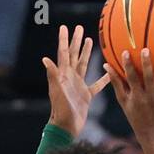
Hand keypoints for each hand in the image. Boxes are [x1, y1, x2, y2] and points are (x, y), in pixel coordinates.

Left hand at [44, 24, 109, 139]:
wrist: (66, 126)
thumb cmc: (61, 109)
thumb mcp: (57, 91)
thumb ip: (53, 75)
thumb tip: (45, 59)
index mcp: (63, 74)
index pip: (63, 53)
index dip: (64, 40)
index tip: (65, 27)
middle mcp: (70, 77)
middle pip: (73, 54)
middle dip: (76, 41)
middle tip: (79, 27)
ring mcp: (78, 85)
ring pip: (83, 64)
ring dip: (86, 53)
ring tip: (89, 40)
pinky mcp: (86, 95)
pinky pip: (96, 84)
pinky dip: (102, 78)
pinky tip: (108, 72)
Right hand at [106, 48, 153, 137]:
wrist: (152, 130)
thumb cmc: (135, 111)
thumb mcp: (123, 100)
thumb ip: (116, 82)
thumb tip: (106, 65)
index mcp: (137, 96)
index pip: (131, 79)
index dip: (128, 66)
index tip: (125, 52)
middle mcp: (150, 96)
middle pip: (148, 79)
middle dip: (147, 65)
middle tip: (146, 50)